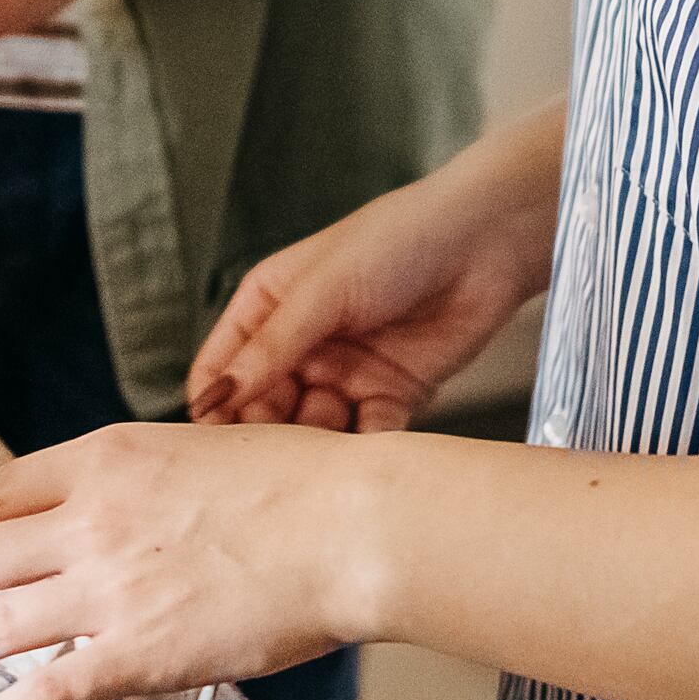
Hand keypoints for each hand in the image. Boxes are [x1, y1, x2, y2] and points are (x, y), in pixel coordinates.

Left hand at [0, 421, 387, 699]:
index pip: (5, 487)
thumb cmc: (303, 482)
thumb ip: (154, 480)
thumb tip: (143, 503)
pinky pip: (41, 694)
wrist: (345, 524)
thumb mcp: (205, 450)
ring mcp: (105, 588)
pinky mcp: (133, 652)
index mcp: (107, 457)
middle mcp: (88, 519)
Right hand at [187, 156, 558, 432]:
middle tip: (267, 462)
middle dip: (265, 432)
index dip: (214, 403)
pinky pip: (368, 434)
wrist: (487, 240)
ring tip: (319, 458)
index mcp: (270, 306)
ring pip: (314, 427)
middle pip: (264, 406)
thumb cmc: (399, 238)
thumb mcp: (322, 289)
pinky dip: (365, 446)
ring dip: (315, 445)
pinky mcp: (393, 394)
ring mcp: (347, 372)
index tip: (212, 442)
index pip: (222, 366)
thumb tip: (219, 395)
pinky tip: (366, 447)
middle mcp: (304, 344)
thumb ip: (273, 346)